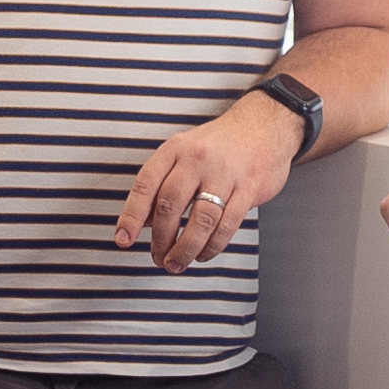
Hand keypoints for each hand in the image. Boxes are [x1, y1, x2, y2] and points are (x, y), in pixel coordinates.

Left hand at [117, 92, 301, 272]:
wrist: (264, 125)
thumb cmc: (220, 143)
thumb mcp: (184, 151)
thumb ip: (162, 182)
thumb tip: (142, 220)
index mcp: (176, 149)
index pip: (146, 185)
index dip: (131, 216)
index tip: (123, 239)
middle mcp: (198, 159)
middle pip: (170, 206)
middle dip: (160, 239)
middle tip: (158, 257)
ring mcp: (225, 174)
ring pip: (200, 221)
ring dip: (185, 249)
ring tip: (176, 263)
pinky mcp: (248, 189)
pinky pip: (227, 225)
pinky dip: (212, 246)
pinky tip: (203, 253)